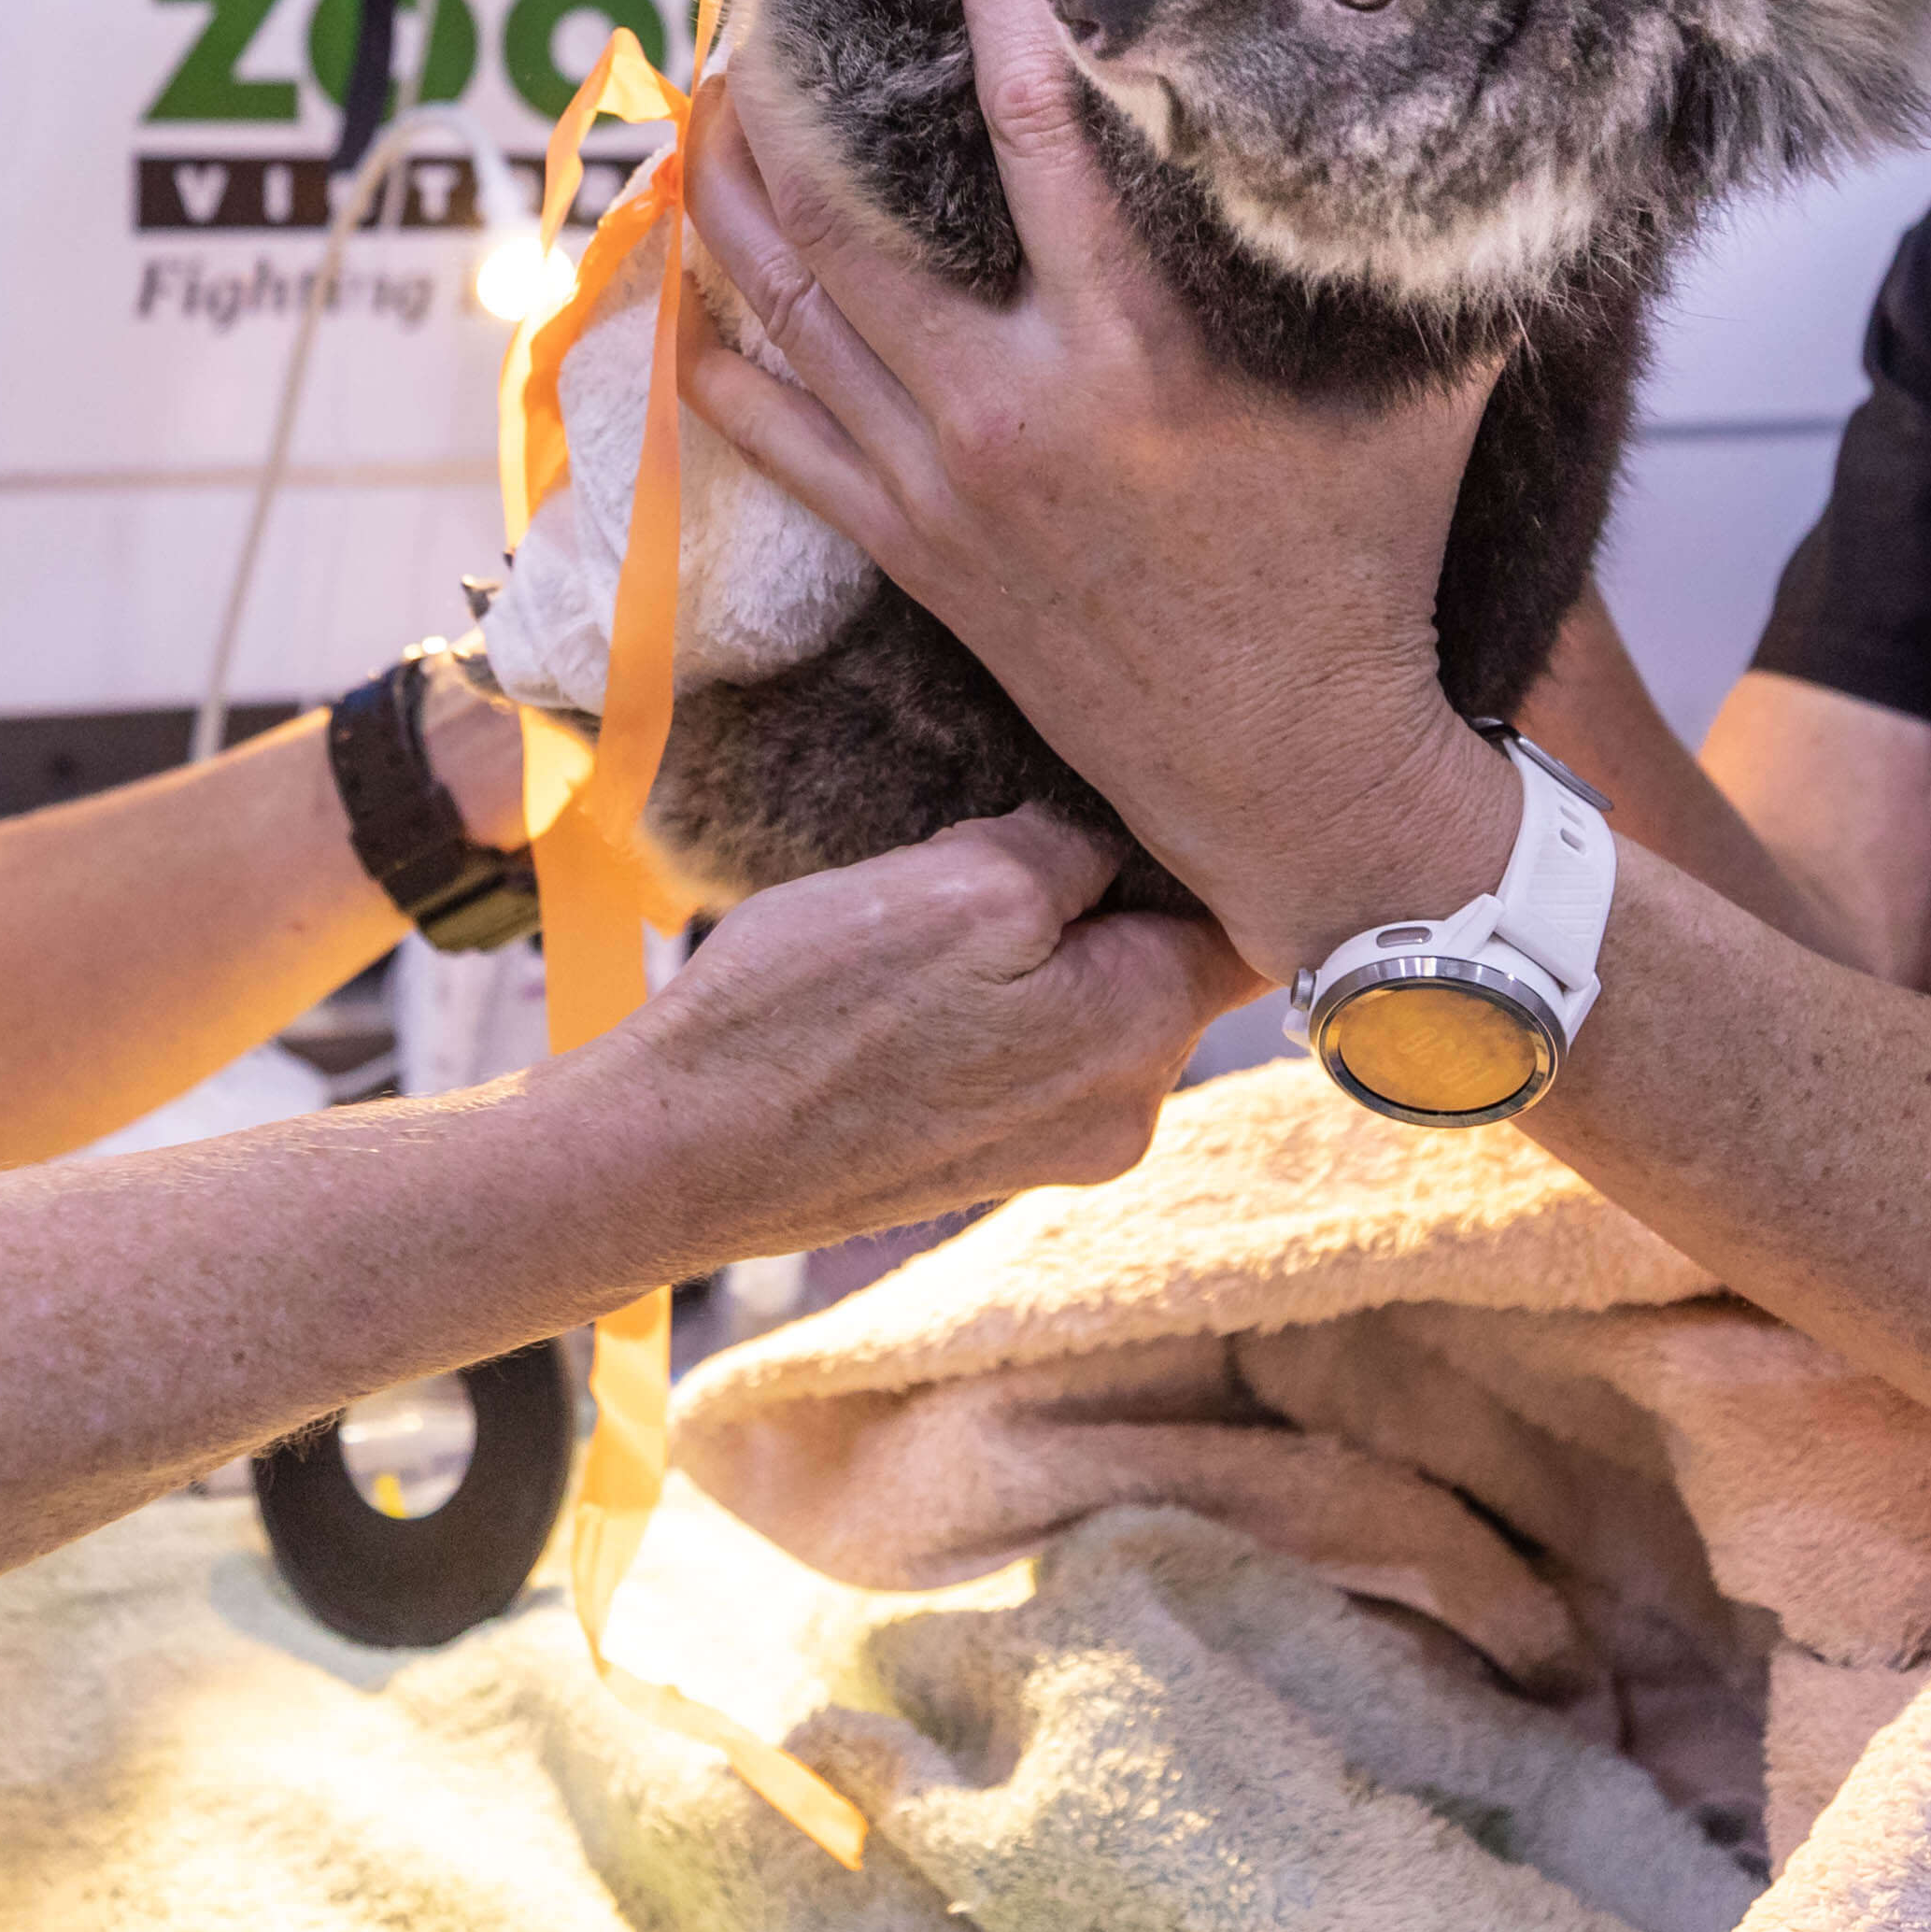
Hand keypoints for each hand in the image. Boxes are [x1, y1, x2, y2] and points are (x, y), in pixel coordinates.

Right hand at [584, 804, 1248, 1264]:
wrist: (675, 1151)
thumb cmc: (810, 1014)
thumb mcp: (963, 884)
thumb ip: (1078, 850)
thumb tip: (1123, 835)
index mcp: (1145, 1036)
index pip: (1255, 920)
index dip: (1229, 841)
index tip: (1189, 778)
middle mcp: (1127, 1110)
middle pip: (1175, 958)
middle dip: (1117, 885)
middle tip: (1020, 826)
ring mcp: (1057, 1144)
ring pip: (1099, 996)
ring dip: (1051, 937)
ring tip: (950, 898)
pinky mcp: (986, 1153)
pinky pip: (1035, 1043)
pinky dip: (1003, 992)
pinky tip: (919, 965)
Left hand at [679, 0, 1518, 975]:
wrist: (1293, 777)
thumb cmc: (1363, 578)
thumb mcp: (1421, 403)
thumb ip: (1428, 262)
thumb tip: (1510, 113)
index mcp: (1136, 354)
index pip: (1041, 126)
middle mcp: (1013, 412)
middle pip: (846, 217)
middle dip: (792, 95)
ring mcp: (942, 488)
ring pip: (783, 314)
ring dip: (731, 204)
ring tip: (709, 107)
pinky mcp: (912, 554)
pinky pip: (773, 435)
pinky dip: (724, 354)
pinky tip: (693, 288)